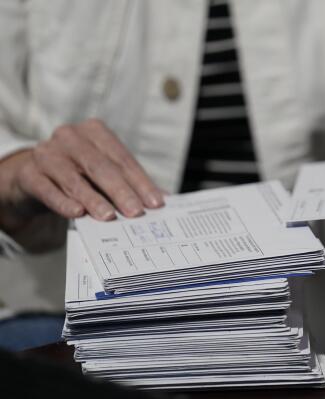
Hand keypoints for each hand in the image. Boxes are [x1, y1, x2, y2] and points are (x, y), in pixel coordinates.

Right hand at [0, 119, 163, 224]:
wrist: (33, 177)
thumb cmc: (78, 173)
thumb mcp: (103, 174)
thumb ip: (129, 183)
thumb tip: (161, 200)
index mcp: (95, 132)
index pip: (123, 159)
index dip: (141, 182)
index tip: (156, 203)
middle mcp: (70, 137)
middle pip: (101, 167)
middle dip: (121, 191)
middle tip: (136, 212)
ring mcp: (47, 153)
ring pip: (74, 178)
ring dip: (93, 199)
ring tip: (109, 217)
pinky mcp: (29, 173)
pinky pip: (47, 189)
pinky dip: (63, 202)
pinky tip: (76, 214)